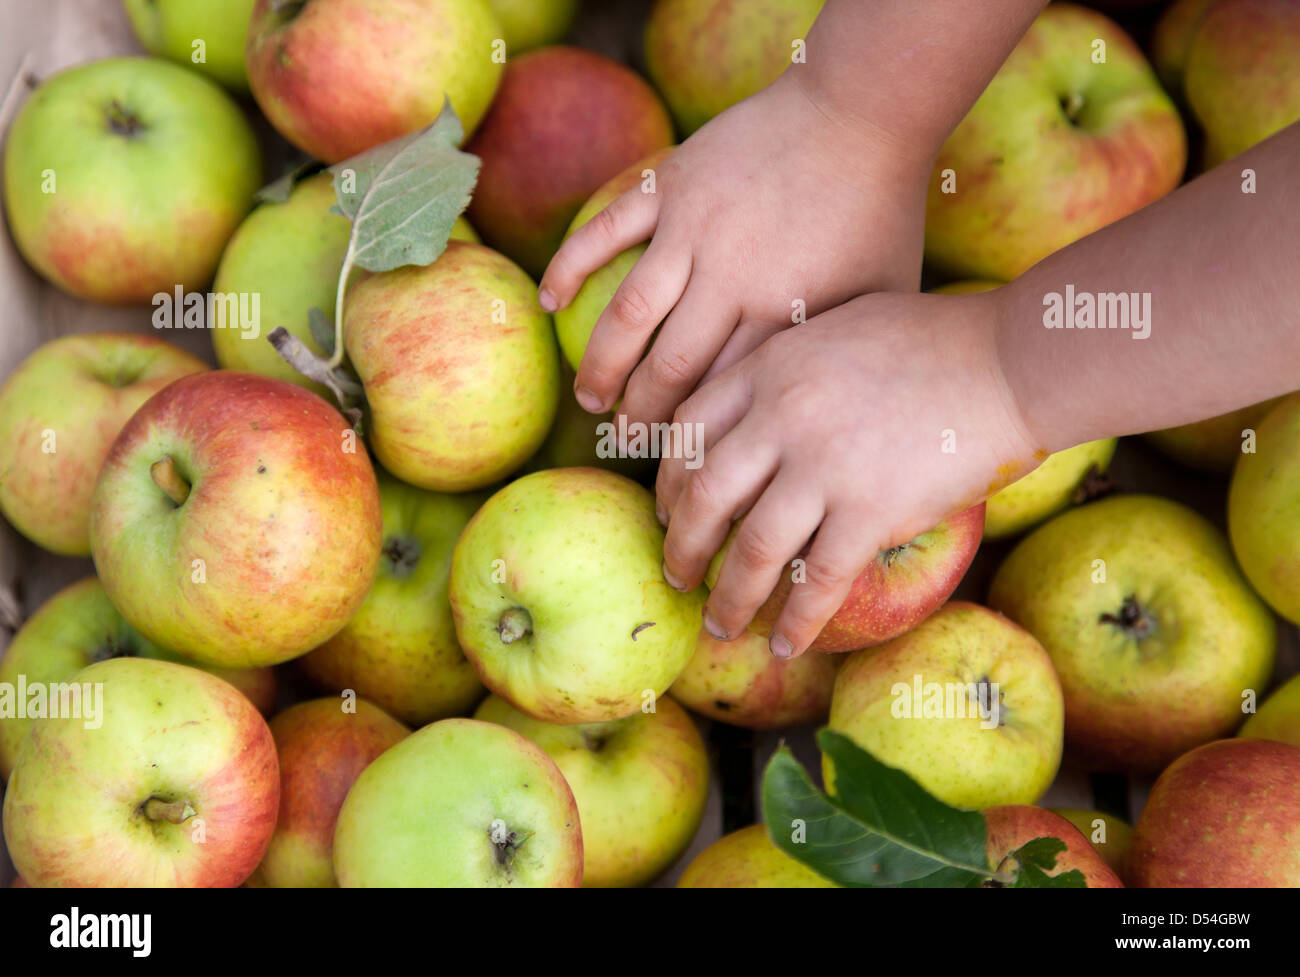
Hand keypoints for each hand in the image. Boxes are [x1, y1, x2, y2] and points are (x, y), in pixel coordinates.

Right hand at [538, 69, 933, 424]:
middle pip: (667, 368)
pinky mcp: (670, 186)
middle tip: (623, 442)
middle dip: (639, 415)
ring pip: (627, 314)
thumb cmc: (882, 209)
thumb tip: (813, 409)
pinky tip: (548, 301)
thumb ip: (837, 350)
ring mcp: (691, 231)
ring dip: (601, 363)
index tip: (678, 463)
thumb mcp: (879, 296)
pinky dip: (571, 267)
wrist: (860, 111)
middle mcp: (728, 281)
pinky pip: (605, 231)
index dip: (691, 436)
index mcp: (778, 316)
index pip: (720, 394)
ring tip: (588, 397)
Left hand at [655, 289, 1042, 657]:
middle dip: (681, 547)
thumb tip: (759, 404)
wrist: (1009, 361)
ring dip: (729, 597)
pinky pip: (817, 581)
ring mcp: (824, 467)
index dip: (668, 479)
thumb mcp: (837, 326)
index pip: (688, 432)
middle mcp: (782, 418)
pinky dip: (797, 620)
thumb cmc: (933, 339)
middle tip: (677, 576)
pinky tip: (785, 643)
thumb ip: (787, 364)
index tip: (665, 509)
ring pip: (752, 549)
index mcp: (770, 368)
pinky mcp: (871, 512)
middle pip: (703, 497)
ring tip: (719, 625)